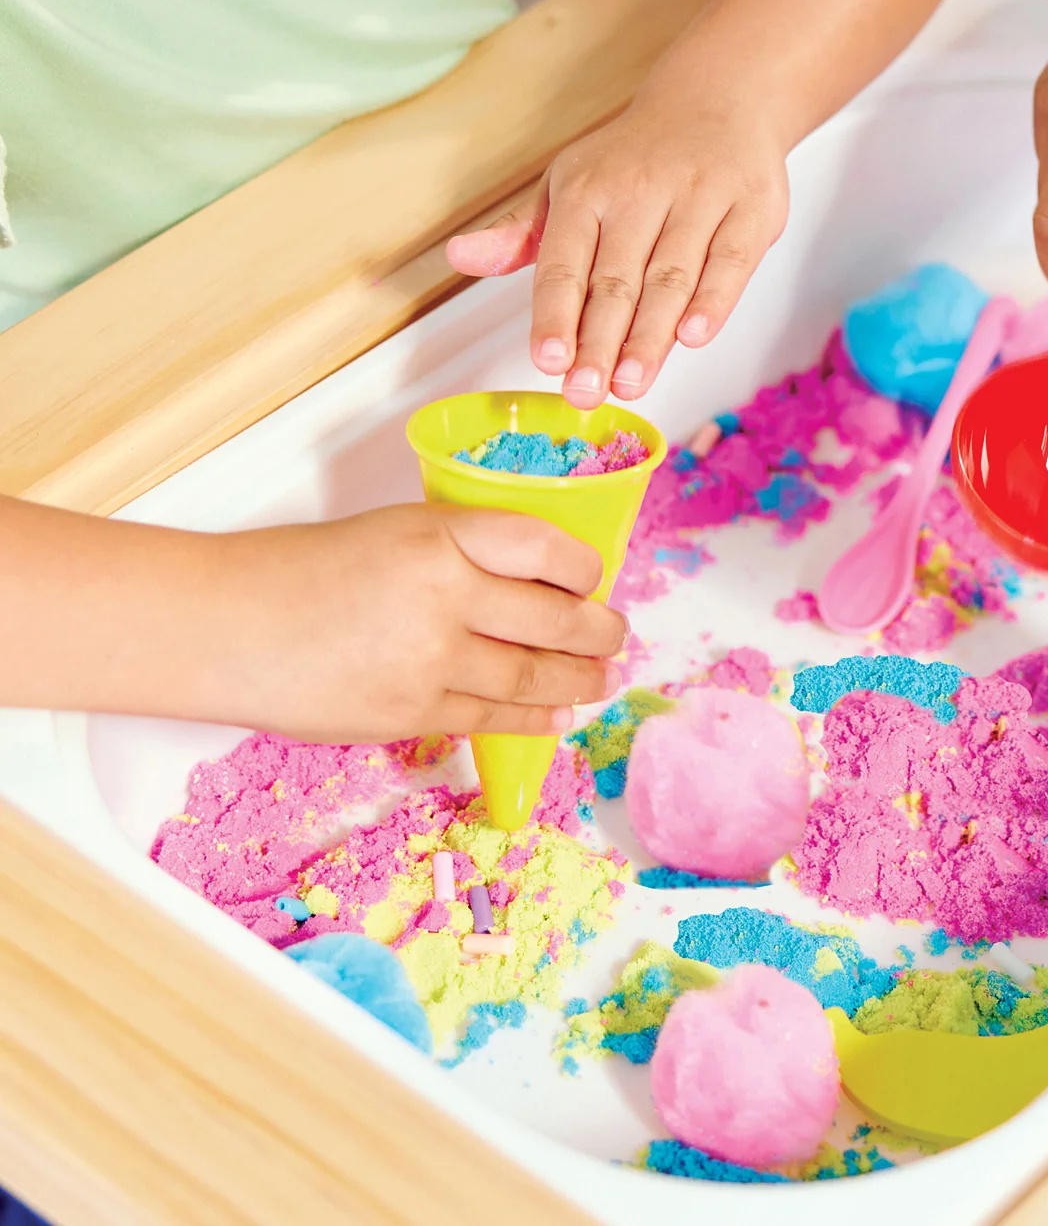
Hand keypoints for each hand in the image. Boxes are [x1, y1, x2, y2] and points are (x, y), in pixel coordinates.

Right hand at [212, 505, 626, 741]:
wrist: (226, 626)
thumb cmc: (299, 572)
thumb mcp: (393, 533)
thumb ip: (460, 554)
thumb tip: (530, 582)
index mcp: (439, 535)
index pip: (545, 546)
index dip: (585, 567)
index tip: (596, 577)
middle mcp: (444, 595)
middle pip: (554, 617)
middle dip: (599, 630)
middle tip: (616, 633)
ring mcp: (430, 660)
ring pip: (532, 675)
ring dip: (578, 678)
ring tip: (602, 678)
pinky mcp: (411, 712)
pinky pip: (493, 719)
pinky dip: (534, 717)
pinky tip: (558, 714)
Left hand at [447, 99, 789, 407]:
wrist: (718, 100)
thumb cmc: (634, 161)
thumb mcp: (567, 186)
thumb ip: (519, 235)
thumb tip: (459, 256)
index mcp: (588, 189)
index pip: (565, 262)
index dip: (556, 314)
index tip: (549, 360)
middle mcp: (642, 191)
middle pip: (617, 280)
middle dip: (600, 341)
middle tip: (586, 392)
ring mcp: (700, 198)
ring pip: (671, 277)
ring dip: (650, 337)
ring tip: (631, 384)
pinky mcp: (750, 209)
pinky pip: (730, 261)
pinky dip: (713, 301)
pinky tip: (692, 338)